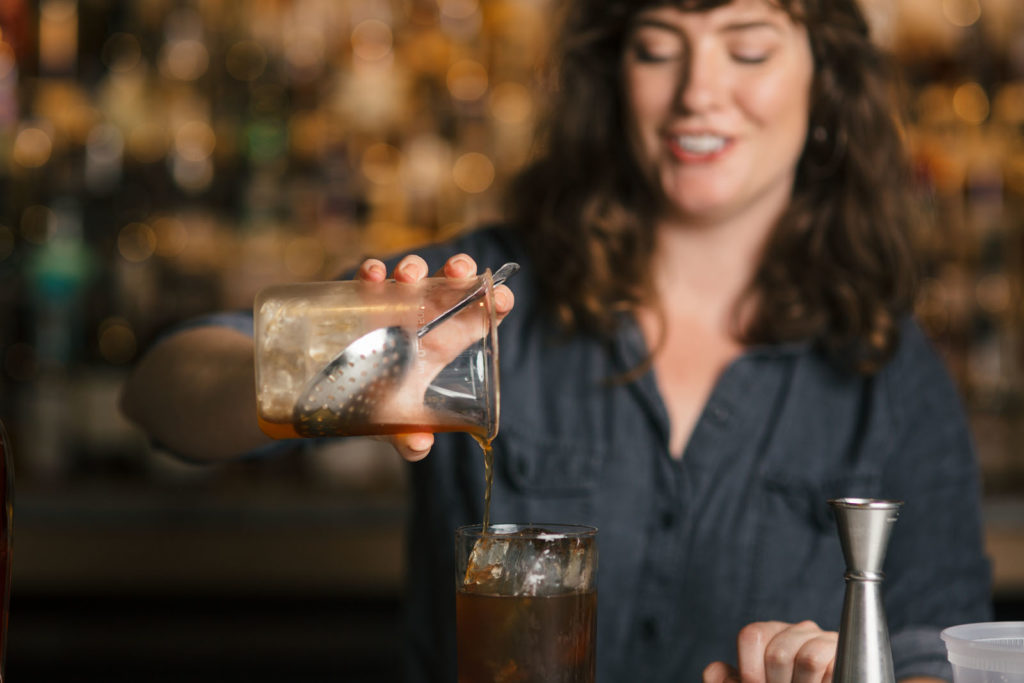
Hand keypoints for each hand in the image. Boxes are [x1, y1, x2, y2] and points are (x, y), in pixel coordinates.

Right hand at [356, 253, 514, 460]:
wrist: (335, 395)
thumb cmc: (378, 405)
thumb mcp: (395, 425)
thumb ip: (409, 439)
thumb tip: (418, 445)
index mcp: (445, 341)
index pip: (480, 316)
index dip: (496, 302)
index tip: (502, 298)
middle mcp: (424, 318)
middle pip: (452, 284)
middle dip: (461, 270)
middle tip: (459, 273)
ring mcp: (394, 304)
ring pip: (413, 273)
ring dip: (415, 266)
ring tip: (409, 276)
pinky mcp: (362, 300)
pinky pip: (370, 277)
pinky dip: (371, 270)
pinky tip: (372, 276)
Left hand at [703, 621, 837, 682]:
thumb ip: (725, 681)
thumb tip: (716, 670)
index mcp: (769, 633)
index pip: (751, 636)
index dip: (750, 671)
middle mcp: (796, 630)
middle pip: (777, 653)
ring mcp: (822, 638)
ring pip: (806, 659)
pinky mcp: (843, 651)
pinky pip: (827, 664)